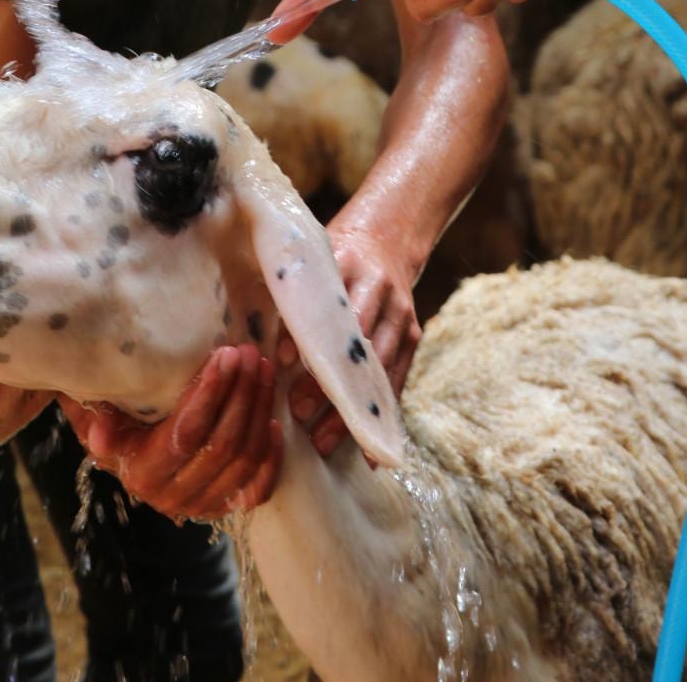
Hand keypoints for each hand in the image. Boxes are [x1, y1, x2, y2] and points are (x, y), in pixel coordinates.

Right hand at [58, 345, 282, 520]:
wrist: (124, 450)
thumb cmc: (113, 417)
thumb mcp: (93, 410)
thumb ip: (95, 415)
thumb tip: (101, 436)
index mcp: (141, 473)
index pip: (186, 433)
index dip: (211, 394)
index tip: (226, 356)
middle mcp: (172, 496)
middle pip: (222, 444)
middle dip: (242, 395)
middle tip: (250, 355)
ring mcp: (202, 504)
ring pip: (244, 460)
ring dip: (259, 411)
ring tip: (263, 370)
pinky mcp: (223, 506)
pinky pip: (257, 489)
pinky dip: (271, 457)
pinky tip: (276, 421)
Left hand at [283, 221, 420, 458]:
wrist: (388, 236)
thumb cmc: (335, 252)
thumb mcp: (312, 257)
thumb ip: (294, 293)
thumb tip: (273, 353)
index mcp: (351, 263)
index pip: (330, 308)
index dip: (311, 340)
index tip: (286, 368)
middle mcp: (381, 290)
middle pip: (357, 346)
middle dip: (329, 385)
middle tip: (298, 416)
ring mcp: (402, 315)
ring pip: (377, 371)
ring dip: (350, 410)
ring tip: (322, 442)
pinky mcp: (413, 335)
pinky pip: (398, 381)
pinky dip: (382, 416)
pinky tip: (367, 449)